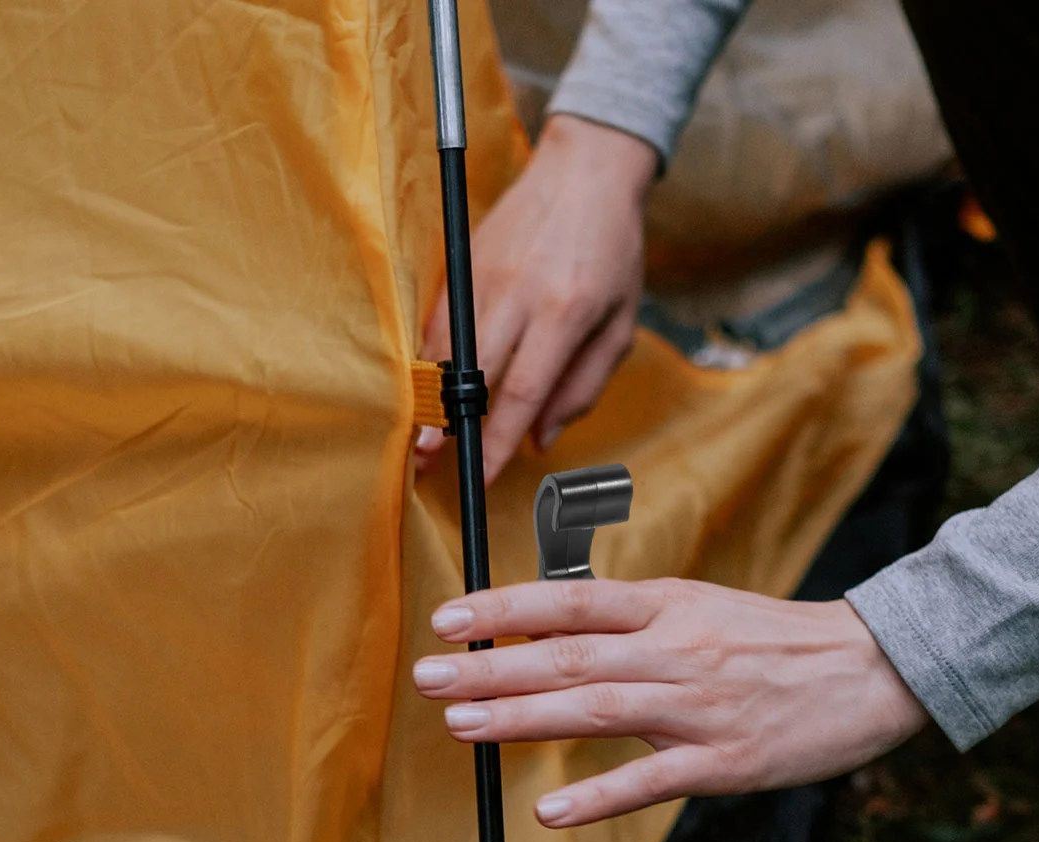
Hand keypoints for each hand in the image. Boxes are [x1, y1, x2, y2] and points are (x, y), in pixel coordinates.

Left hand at [411, 579, 929, 824]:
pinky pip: (651, 781)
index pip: (572, 598)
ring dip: (523, 717)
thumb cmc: (778, 642)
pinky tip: (549, 810)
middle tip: (426, 675)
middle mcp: (675, 649)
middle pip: (568, 654)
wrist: (873, 669)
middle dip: (491, 666)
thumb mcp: (703, 608)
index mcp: (669, 605)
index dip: (506, 606)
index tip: (447, 616)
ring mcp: (698, 706)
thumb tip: (554, 628)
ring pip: (596, 708)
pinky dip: (599, 797)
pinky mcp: (724, 761)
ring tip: (461, 726)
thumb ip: (634, 621)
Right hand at [416, 115, 654, 486]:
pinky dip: (429, 359)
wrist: (587, 169)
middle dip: (450, 424)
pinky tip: (426, 389)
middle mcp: (520, 292)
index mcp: (566, 311)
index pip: (524, 391)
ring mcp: (485, 273)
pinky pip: (438, 319)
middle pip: (474, 372)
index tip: (483, 475)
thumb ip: (583, 386)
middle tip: (429, 464)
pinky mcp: (463, 260)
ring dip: (429, 396)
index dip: (498, 440)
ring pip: (446, 347)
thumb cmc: (613, 252)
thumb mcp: (620, 324)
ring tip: (418, 437)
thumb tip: (540, 438)